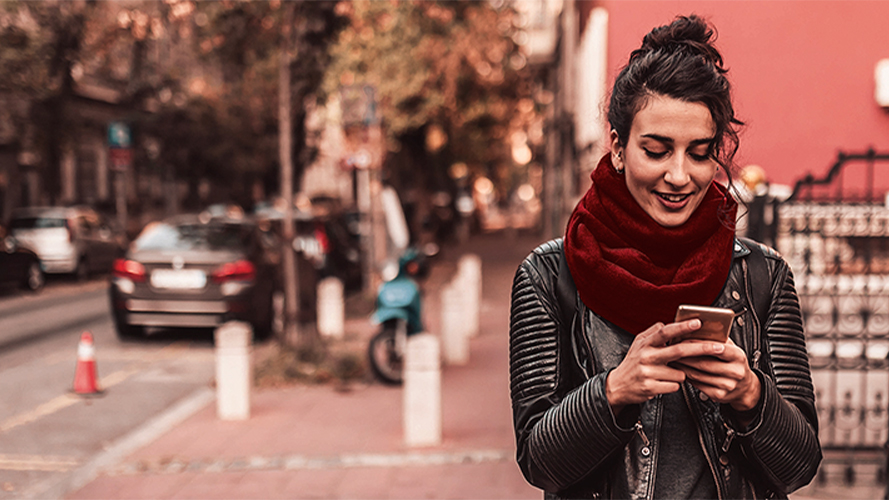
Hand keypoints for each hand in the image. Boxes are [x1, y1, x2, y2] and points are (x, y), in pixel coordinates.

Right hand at [605, 319, 726, 414]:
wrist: (618, 386)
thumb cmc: (633, 363)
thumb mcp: (638, 344)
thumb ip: (652, 332)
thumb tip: (666, 323)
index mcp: (645, 344)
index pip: (665, 332)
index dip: (682, 327)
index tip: (698, 323)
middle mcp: (646, 357)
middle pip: (679, 351)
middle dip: (701, 348)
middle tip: (718, 347)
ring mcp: (648, 373)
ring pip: (680, 373)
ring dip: (681, 373)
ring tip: (667, 373)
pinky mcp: (651, 388)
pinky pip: (675, 385)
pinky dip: (673, 384)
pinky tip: (663, 382)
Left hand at [672, 337, 760, 411]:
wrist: (745, 387)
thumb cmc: (734, 363)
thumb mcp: (731, 348)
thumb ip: (717, 339)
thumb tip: (697, 329)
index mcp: (738, 357)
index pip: (718, 348)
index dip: (699, 344)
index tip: (683, 340)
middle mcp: (735, 372)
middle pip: (704, 363)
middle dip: (685, 356)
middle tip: (672, 350)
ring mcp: (727, 385)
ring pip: (698, 375)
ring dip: (682, 366)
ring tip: (672, 359)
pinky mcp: (718, 395)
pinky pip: (697, 384)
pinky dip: (686, 376)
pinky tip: (680, 370)